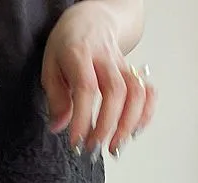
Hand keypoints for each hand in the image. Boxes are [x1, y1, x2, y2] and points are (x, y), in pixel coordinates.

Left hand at [41, 1, 156, 156]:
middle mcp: (105, 59)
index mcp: (80, 55)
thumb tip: (60, 126)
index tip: (77, 140)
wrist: (92, 19)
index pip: (86, 87)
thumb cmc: (68, 44)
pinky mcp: (133, 72)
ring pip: (136, 91)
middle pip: (116, 91)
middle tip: (94, 147)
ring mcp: (123, 65)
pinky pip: (147, 91)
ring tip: (115, 146)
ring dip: (128, 123)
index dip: (83, 117)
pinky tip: (135, 132)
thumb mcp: (50, 66)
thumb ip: (55, 97)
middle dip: (107, 125)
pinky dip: (146, 113)